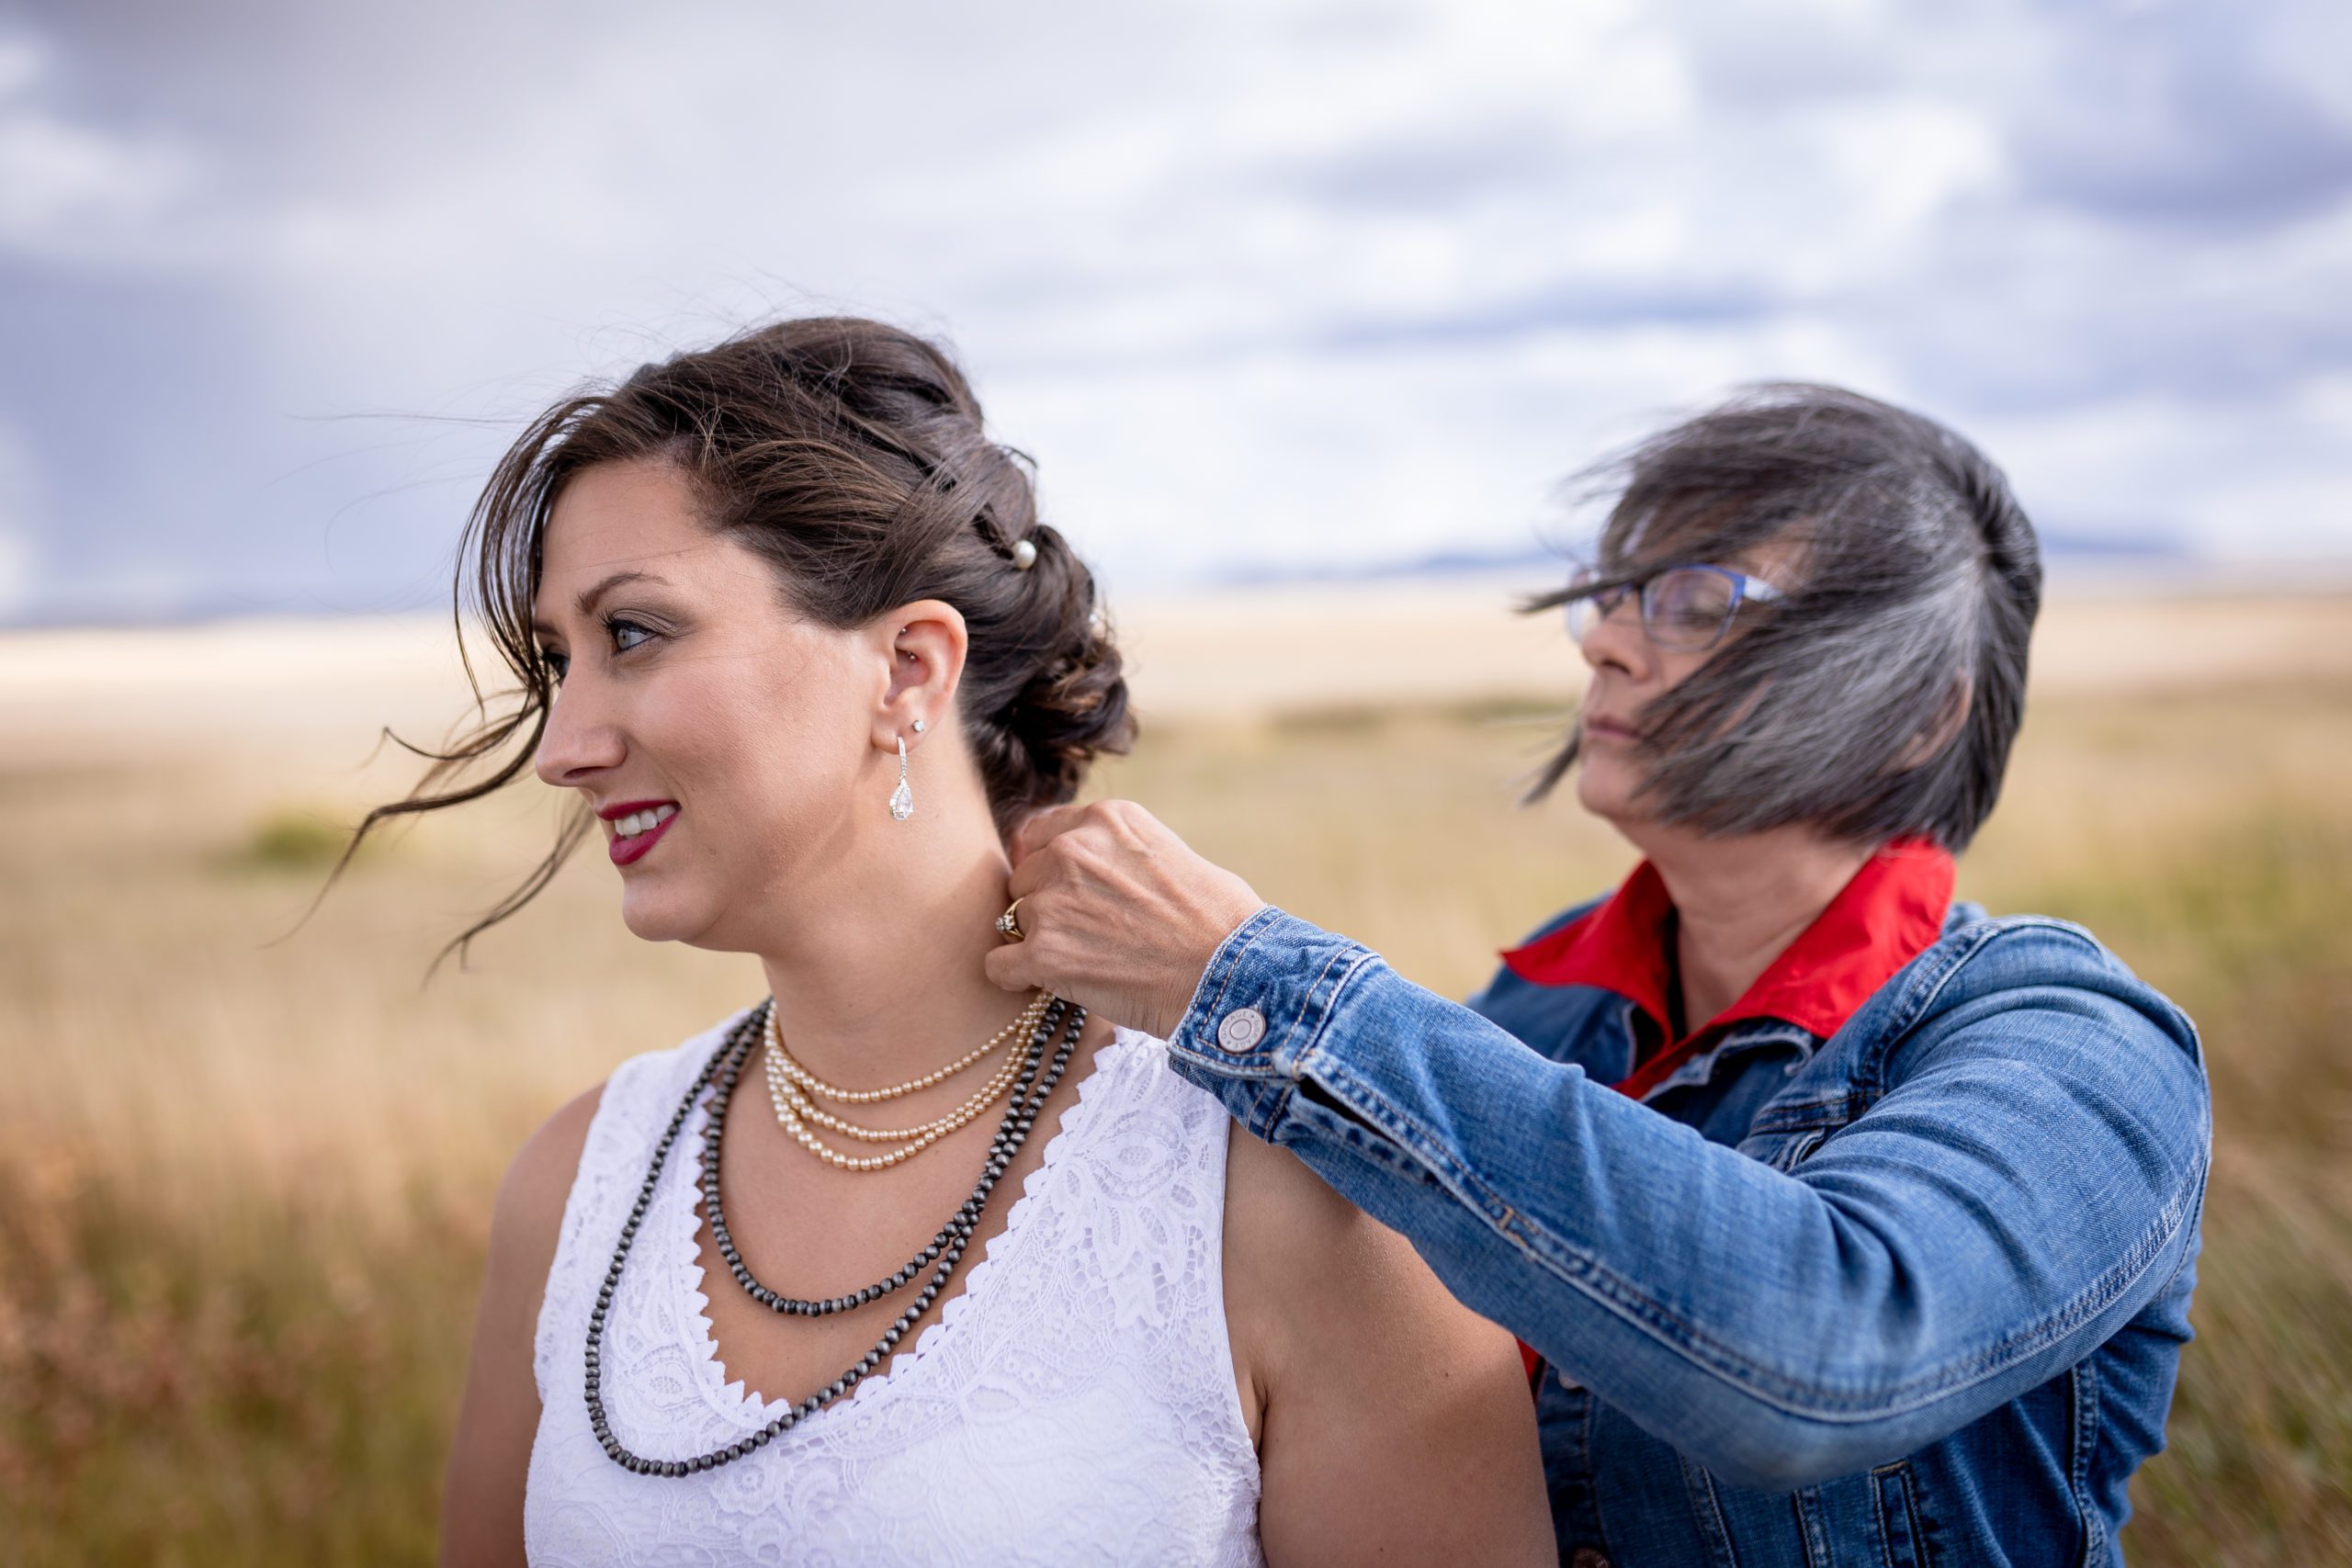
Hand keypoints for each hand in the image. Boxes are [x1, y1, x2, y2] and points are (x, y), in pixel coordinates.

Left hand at [982, 800, 1264, 1039]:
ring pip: (1013, 921)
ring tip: (1084, 964)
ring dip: (1038, 943)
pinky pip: (998, 965)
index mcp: (1106, 820)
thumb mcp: (1168, 854)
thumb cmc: (1218, 922)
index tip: (1066, 892)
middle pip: (1025, 878)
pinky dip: (1017, 979)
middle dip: (1047, 906)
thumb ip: (1118, 851)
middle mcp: (1072, 851)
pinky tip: (1049, 985)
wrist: (1230, 976)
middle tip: (1087, 936)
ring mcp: (1053, 902)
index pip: (1041, 833)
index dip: (1051, 868)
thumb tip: (1087, 868)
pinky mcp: (1043, 954)